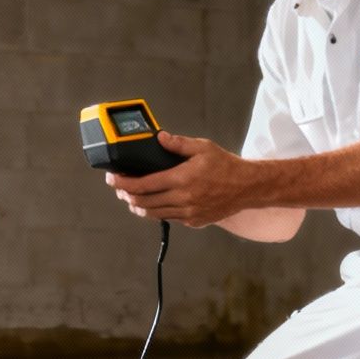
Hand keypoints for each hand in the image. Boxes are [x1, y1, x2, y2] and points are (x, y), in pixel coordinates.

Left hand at [105, 132, 253, 227]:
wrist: (247, 188)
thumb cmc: (226, 166)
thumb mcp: (203, 147)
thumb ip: (178, 144)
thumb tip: (159, 138)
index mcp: (182, 179)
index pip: (144, 184)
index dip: (124, 183)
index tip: (113, 179)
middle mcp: (183, 199)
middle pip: (144, 201)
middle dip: (126, 195)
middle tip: (119, 188)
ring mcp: (188, 212)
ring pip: (153, 213)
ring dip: (138, 206)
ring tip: (130, 198)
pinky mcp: (193, 221)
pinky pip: (168, 217)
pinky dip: (156, 211)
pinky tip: (152, 204)